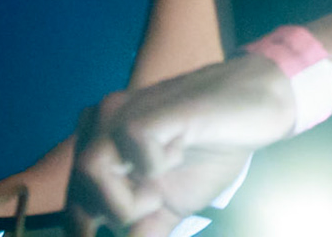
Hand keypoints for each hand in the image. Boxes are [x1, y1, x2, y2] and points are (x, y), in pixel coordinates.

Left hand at [69, 54, 295, 235]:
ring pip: (91, 169)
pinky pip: (134, 145)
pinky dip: (154, 165)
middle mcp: (102, 123)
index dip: (84, 227)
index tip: (125, 229)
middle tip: (154, 207)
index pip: (74, 198)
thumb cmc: (212, 151)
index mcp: (101, 144)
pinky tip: (178, 150)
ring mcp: (126, 112)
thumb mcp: (172, 204)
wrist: (257, 106)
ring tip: (159, 192)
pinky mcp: (154, 109)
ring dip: (126, 198)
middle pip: (77, 190)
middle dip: (115, 215)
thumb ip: (144, 229)